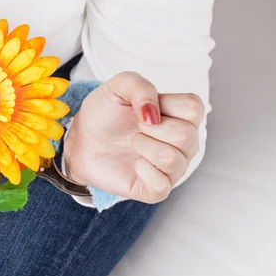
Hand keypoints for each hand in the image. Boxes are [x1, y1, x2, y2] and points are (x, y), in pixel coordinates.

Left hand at [64, 72, 203, 203]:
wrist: (81, 139)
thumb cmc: (104, 113)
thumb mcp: (117, 87)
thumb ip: (139, 86)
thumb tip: (153, 114)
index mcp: (180, 116)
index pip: (194, 108)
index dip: (166, 104)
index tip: (143, 109)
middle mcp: (183, 144)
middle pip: (186, 135)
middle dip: (152, 128)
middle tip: (135, 127)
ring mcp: (171, 168)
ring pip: (174, 160)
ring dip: (144, 147)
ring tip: (132, 143)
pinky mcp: (155, 190)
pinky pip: (161, 187)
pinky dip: (143, 171)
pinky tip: (133, 163)